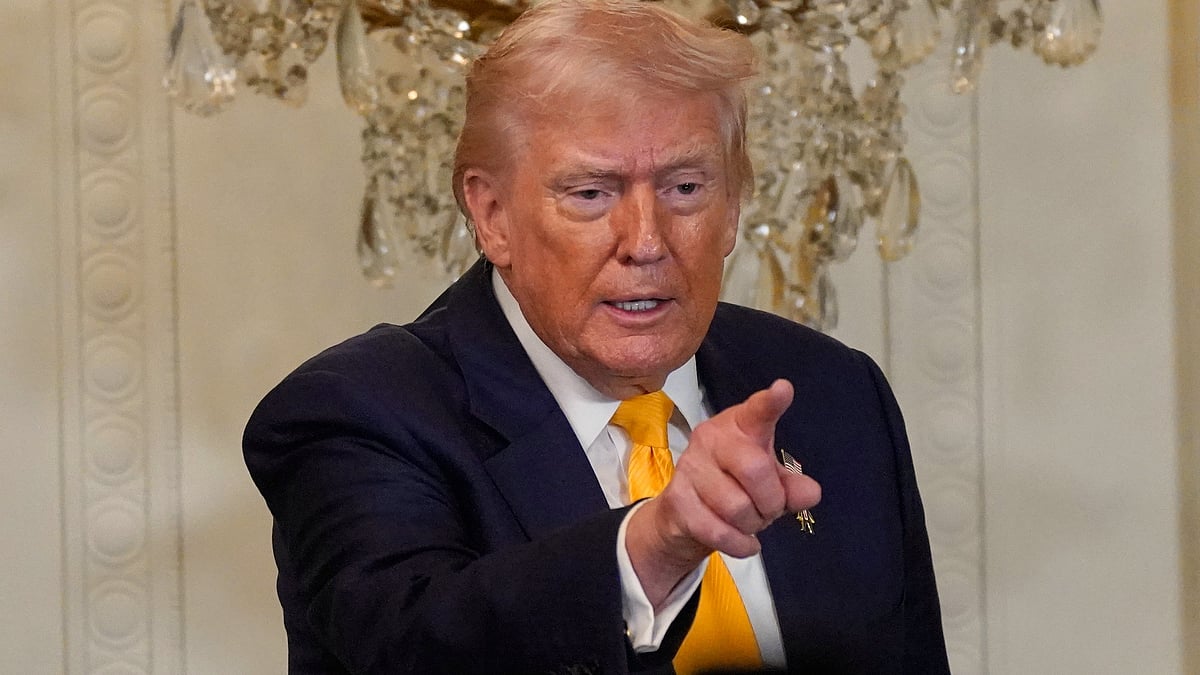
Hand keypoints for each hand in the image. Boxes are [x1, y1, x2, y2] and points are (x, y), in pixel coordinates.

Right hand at [625, 379, 821, 606]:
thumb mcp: (770, 484)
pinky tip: (746, 544)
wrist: (684, 515)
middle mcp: (711, 437)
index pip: (757, 411)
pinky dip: (740, 544)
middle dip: (771, 501)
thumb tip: (810, 493)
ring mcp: (690, 467)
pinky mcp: (677, 498)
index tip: (783, 390)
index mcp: (739, 425)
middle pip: (754, 469)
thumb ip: (792, 488)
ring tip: (749, 522)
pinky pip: (719, 530)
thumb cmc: (735, 487)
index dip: (771, 402)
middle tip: (769, 510)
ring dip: (753, 525)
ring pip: (737, 507)